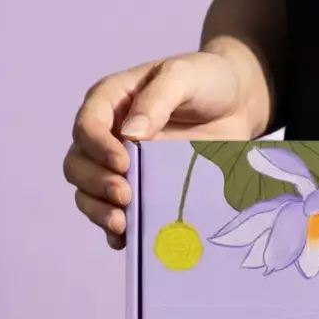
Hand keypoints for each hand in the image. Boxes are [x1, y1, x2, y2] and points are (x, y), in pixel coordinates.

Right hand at [63, 42, 267, 248]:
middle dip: (96, 184)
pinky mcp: (146, 190)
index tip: (123, 163)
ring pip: (90, 194)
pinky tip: (128, 241)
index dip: (97, 148)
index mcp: (112, 103)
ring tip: (123, 224)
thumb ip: (157, 99)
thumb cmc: (208, 81)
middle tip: (125, 195)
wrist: (238, 104)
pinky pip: (120, 214)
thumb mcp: (184, 77)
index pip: (87, 127)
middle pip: (79, 165)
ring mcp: (126, 168)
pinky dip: (118, 230)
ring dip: (99, 211)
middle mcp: (110, 137)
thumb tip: (131, 134)